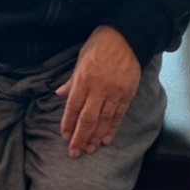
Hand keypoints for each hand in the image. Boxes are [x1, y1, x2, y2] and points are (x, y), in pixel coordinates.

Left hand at [57, 26, 141, 157]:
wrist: (128, 36)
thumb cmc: (101, 44)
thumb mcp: (80, 58)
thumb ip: (72, 80)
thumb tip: (60, 94)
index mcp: (84, 79)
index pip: (73, 107)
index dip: (68, 124)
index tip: (65, 137)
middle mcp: (99, 89)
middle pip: (87, 119)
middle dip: (80, 137)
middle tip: (75, 153)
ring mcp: (115, 92)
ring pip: (103, 120)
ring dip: (96, 137)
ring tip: (90, 149)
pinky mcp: (128, 94)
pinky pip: (119, 115)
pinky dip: (112, 128)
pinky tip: (107, 139)